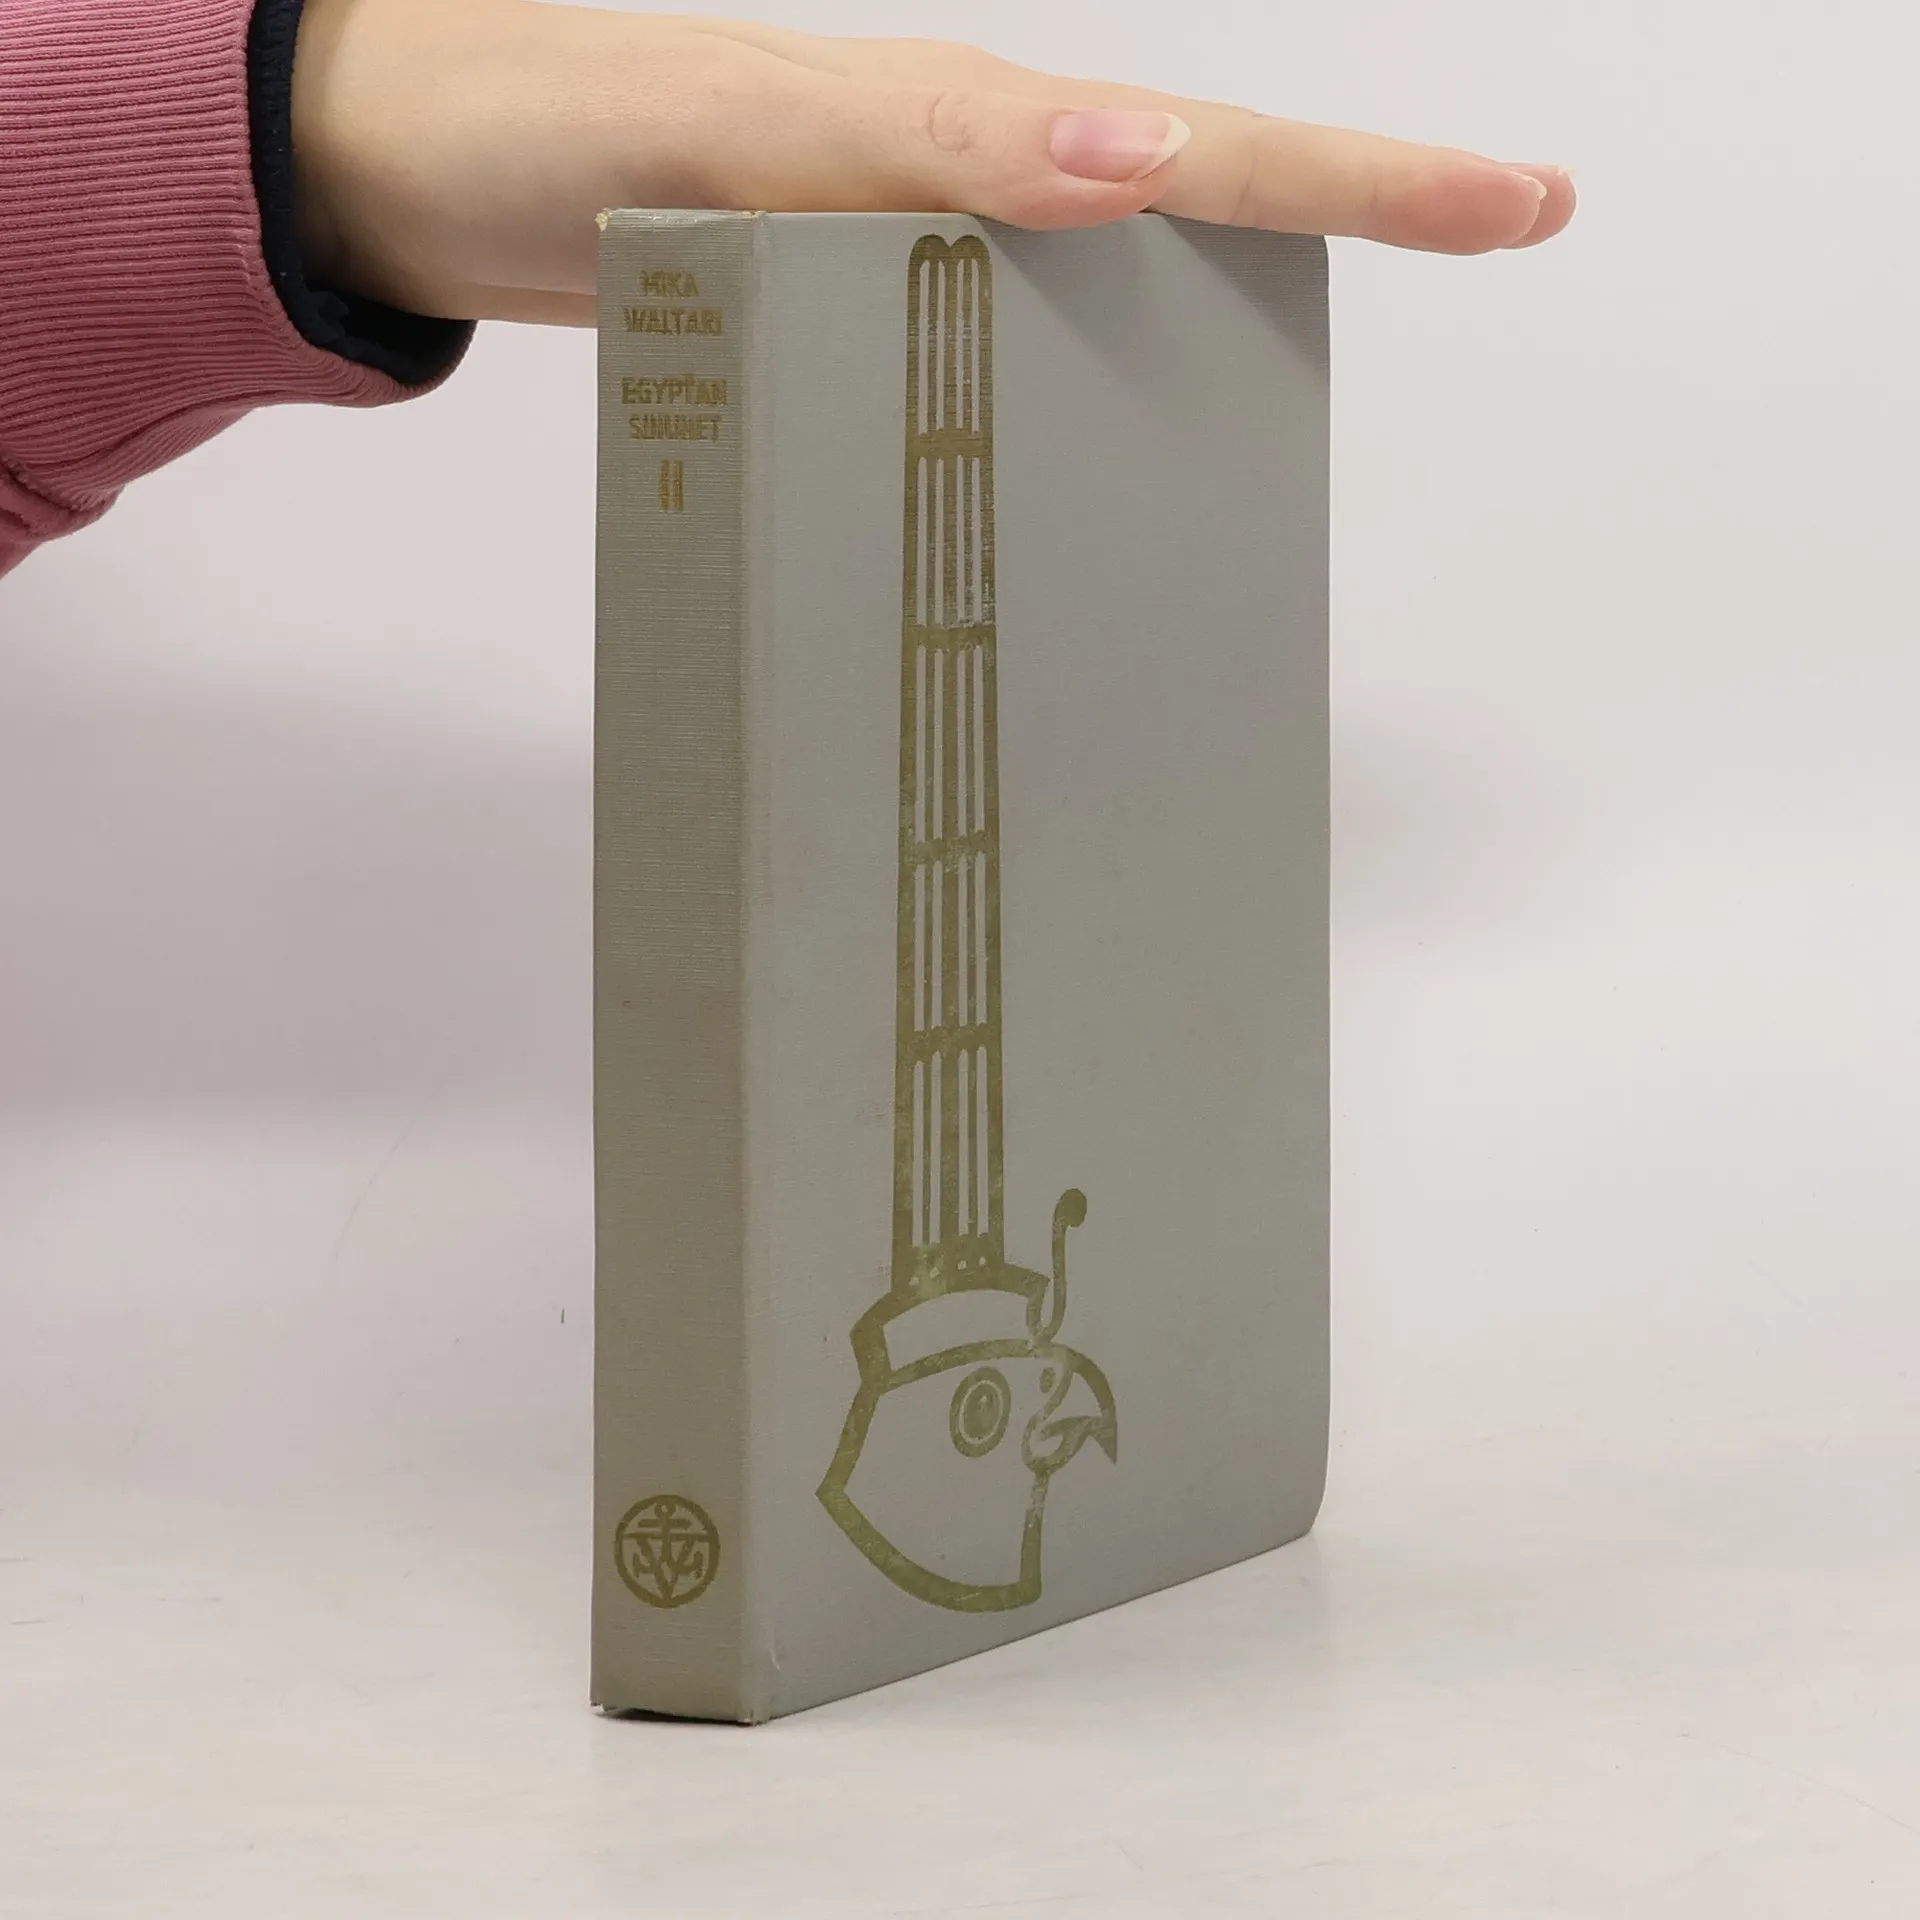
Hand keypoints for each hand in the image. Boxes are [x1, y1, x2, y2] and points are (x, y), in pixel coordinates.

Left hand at [291, 0, 1574, 326]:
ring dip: (1220, 331)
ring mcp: (909, 257)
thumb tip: (1139, 160)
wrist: (418, 173)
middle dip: (1347, 226)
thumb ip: (922, 143)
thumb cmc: (553, 129)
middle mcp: (957, 192)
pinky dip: (1068, 401)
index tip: (1519, 200)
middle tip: (1491, 244)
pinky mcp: (848, 319)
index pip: (1208, 147)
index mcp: (961, 134)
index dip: (1366, 175)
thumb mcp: (737, 126)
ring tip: (1318, 416)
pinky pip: (996, 356)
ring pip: (1104, 297)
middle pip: (1193, 210)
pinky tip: (1091, 464)